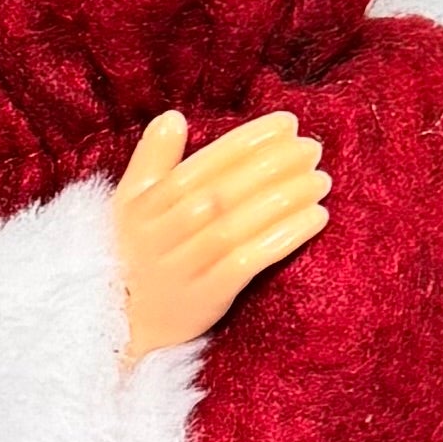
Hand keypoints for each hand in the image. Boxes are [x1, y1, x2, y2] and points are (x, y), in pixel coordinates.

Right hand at [115, 108, 328, 363]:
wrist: (122, 325)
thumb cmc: (136, 254)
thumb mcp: (129, 204)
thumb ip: (151, 159)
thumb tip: (173, 117)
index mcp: (143, 204)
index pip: (202, 164)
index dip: (247, 142)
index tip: (287, 124)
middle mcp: (160, 234)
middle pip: (223, 192)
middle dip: (272, 166)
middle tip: (312, 149)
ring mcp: (181, 268)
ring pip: (237, 226)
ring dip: (284, 199)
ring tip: (320, 180)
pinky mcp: (204, 299)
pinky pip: (247, 263)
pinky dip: (282, 238)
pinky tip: (315, 218)